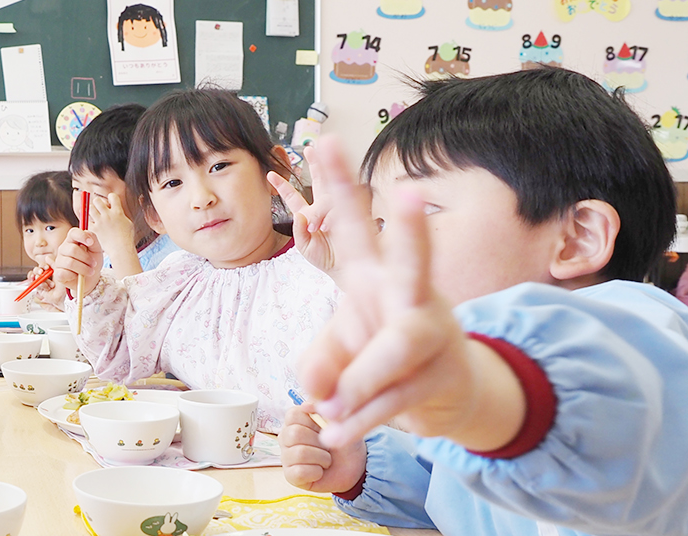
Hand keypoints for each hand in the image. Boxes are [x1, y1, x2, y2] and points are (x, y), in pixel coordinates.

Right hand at [29, 262, 65, 310]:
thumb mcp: (59, 271)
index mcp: (50, 270)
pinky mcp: (39, 288)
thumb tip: (47, 257)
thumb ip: (53, 263)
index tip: (46, 267)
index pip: (42, 265)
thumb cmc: (64, 284)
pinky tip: (46, 287)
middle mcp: (45, 275)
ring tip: (48, 284)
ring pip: (34, 276)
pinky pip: (35, 284)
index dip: (43, 265)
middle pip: (36, 269)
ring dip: (40, 279)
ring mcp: (42, 282)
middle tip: (42, 272)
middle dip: (38, 270)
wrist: (64, 295)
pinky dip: (40, 285)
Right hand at [51, 228, 104, 298]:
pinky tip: (78, 276)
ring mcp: (59, 261)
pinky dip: (75, 276)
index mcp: (72, 240)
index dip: (82, 236)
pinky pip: (64, 273)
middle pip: (72, 250)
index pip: (73, 233)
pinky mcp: (58, 273)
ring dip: (84, 269)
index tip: (91, 243)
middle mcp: (63, 249)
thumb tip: (88, 236)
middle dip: (86, 258)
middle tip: (94, 264)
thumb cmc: (92, 262)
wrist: (91, 279)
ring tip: (90, 271)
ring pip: (70, 263)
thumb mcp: (97, 250)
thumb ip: (94, 240)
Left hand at [89, 193, 141, 274]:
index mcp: (118, 212)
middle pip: (97, 201)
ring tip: (94, 214)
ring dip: (91, 210)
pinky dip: (88, 221)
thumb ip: (121, 215)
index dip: (111, 197)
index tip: (110, 202)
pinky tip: (91, 223)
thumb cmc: (127, 238)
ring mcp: (100, 222)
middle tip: (99, 208)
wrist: (121, 249)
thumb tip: (117, 211)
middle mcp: (108, 215)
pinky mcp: (95, 229)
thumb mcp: (128, 223)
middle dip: (97, 203)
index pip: (112, 196)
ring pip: (90, 208)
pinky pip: (86, 221)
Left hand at [268, 146, 339, 276]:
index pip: (293, 197)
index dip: (282, 185)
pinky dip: (338, 214)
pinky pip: (349, 204)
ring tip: (322, 226)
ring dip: (325, 205)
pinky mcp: (356, 213)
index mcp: (308, 214)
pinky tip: (333, 225)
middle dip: (315, 164)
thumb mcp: (306, 248)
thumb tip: (300, 216)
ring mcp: (340, 208)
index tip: (270, 174)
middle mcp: (324, 208)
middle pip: (319, 180)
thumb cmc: (325, 258)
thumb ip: (299, 232)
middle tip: (311, 148)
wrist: (346, 270)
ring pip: (333, 192)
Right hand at [280, 405, 367, 493]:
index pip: (292, 415)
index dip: (313, 422)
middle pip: (294, 434)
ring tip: (327, 460)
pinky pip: (300, 472)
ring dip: (322, 458)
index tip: (323, 429)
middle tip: (327, 447)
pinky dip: (317, 472)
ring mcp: (286, 457)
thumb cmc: (343, 442)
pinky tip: (320, 472)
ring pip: (299, 453)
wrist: (354, 467)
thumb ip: (324, 408)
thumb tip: (306, 405)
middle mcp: (286, 438)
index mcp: (294, 422)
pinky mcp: (290, 476)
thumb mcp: (340, 421)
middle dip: (320, 442)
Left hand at [295, 137, 520, 450]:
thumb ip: (317, 361)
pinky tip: (336, 434)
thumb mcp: (337, 348)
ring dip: (356, 387)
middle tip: (414, 192)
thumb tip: (318, 392)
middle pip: (413, 259)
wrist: (441, 393)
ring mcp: (431, 332)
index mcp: (374, 275)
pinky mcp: (441, 375)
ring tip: (325, 411)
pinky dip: (360, 420)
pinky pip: (395, 398)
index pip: (354, 226)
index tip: (323, 139)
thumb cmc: (379, 353)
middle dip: (415, 228)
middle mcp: (409, 294)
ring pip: (393, 351)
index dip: (337, 186)